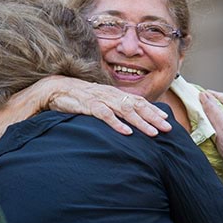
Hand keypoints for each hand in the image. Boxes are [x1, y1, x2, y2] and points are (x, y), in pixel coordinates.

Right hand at [36, 76, 171, 135]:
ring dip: (140, 122)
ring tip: (153, 133)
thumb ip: (113, 108)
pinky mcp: (88, 105)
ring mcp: (100, 99)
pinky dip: (116, 124)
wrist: (55, 88)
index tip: (166, 120)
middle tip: (167, 129)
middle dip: (154, 117)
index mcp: (114, 94)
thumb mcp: (99, 101)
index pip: (139, 101)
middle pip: (137, 105)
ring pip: (125, 110)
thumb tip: (128, 119)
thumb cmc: (78, 97)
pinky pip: (105, 115)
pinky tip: (126, 133)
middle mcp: (111, 95)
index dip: (153, 110)